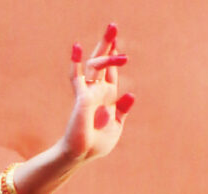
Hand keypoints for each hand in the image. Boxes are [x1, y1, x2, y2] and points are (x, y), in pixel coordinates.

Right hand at [60, 24, 136, 162]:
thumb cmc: (97, 143)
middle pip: (103, 62)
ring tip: (113, 32)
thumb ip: (123, 110)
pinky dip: (75, 62)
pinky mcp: (81, 97)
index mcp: (107, 97)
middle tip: (113, 26)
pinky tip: (77, 47)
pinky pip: (76, 77)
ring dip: (104, 48)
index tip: (117, 43)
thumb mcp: (117, 126)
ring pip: (95, 64)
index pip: (110, 72)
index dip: (114, 57)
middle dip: (108, 44)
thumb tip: (132, 94)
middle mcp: (97, 91)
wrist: (82, 154)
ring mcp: (89, 92)